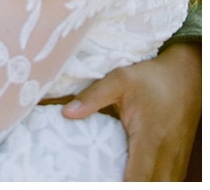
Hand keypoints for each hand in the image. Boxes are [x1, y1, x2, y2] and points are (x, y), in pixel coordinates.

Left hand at [61, 42, 201, 179]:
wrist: (186, 75)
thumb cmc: (151, 78)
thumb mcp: (120, 79)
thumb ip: (93, 97)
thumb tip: (67, 113)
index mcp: (150, 138)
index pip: (139, 178)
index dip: (124, 186)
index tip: (104, 182)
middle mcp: (166, 154)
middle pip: (152, 187)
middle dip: (132, 187)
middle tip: (108, 180)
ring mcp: (177, 158)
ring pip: (165, 185)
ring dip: (145, 185)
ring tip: (121, 178)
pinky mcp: (181, 158)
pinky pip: (170, 180)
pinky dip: (156, 182)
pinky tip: (140, 177)